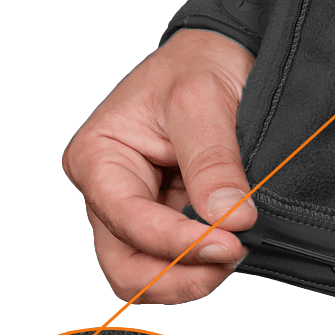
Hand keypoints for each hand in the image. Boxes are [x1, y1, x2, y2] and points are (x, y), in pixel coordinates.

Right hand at [62, 29, 257, 303]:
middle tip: (234, 257)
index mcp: (97, 159)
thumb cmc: (198, 65)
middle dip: (178, 276)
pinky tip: (233, 242)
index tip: (231, 244)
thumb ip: (211, 162)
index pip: (127, 222)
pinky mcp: (170, 224)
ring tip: (238, 249)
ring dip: (193, 277)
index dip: (176, 243)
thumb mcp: (201, 100)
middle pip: (126, 268)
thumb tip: (229, 220)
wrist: (221, 56)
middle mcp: (108, 195)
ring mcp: (138, 214)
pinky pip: (178, 265)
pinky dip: (205, 266)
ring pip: (150, 278)